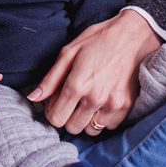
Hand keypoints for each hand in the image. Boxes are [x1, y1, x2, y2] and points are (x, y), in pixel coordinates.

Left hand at [27, 11, 160, 134]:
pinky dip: (104, 118)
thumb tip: (34, 98)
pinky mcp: (127, 106)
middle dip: (68, 118)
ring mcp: (112, 104)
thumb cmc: (98, 40)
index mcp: (77, 85)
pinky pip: (110, 126)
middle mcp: (94, 98)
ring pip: (91, 131)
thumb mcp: (68, 53)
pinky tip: (103, 102)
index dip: (52, 112)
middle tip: (73, 102)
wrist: (132, 36)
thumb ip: (50, 79)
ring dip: (86, 120)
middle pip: (73, 128)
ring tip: (88, 102)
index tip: (57, 104)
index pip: (56, 119)